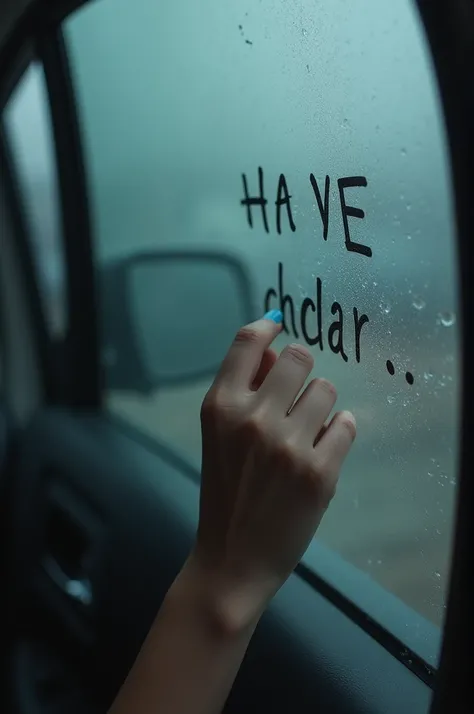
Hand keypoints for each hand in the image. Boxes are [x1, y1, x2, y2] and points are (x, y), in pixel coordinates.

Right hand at [191, 310, 355, 629]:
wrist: (232, 558)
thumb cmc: (226, 492)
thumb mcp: (220, 436)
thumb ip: (245, 390)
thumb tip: (274, 350)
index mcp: (220, 407)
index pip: (247, 342)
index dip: (267, 326)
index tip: (279, 324)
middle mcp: (252, 418)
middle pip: (299, 357)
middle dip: (301, 372)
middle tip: (296, 398)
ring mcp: (287, 444)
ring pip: (327, 389)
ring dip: (320, 406)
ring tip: (306, 433)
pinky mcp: (319, 471)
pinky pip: (347, 423)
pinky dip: (339, 432)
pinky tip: (322, 450)